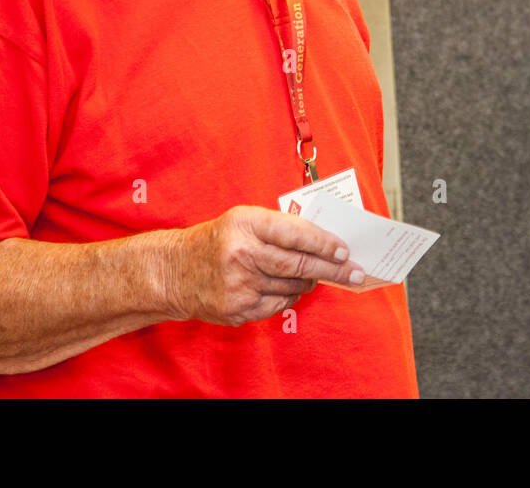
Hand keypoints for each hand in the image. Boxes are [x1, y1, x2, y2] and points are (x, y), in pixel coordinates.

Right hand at [165, 205, 364, 326]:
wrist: (174, 271)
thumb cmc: (217, 241)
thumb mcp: (243, 220)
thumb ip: (279, 227)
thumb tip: (323, 241)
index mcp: (246, 224)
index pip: (295, 233)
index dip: (324, 243)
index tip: (344, 250)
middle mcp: (242, 253)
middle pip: (299, 265)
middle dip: (333, 269)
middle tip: (355, 272)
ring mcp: (239, 284)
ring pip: (292, 287)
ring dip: (310, 283)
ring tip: (318, 276)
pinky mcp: (238, 309)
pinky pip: (278, 305)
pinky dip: (290, 297)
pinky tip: (290, 289)